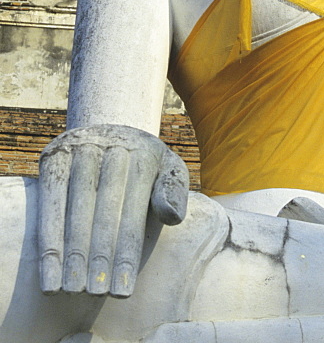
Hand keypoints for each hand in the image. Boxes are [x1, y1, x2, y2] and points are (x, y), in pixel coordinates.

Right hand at [38, 124, 188, 297]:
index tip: (122, 291)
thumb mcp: (168, 170)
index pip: (133, 210)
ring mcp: (80, 149)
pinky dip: (49, 239)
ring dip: (72, 251)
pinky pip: (50, 202)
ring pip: (74, 207)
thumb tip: (172, 216)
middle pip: (103, 209)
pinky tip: (50, 273)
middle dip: (99, 255)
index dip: (126, 252)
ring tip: (72, 289)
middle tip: (96, 294)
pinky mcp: (55, 158)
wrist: (113, 130)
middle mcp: (111, 147)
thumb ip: (174, 192)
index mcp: (144, 153)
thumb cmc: (145, 165)